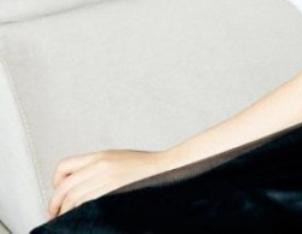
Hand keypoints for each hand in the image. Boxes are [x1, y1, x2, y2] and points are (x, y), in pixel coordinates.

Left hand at [48, 149, 170, 219]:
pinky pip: (86, 207)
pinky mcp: (112, 195)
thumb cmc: (148, 169)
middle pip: (65, 188)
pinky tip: (83, 220)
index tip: (58, 196)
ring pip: (72, 200)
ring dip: (65, 213)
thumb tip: (79, 186)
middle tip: (55, 215)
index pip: (64, 167)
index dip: (56, 184)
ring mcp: (107, 181)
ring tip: (68, 221)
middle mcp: (101, 166)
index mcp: (101, 156)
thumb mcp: (120, 160)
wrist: (170, 169)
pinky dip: (79, 215)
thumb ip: (99, 168)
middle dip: (56, 204)